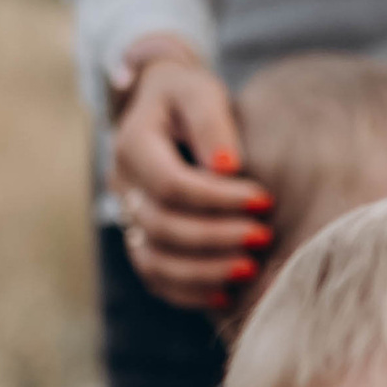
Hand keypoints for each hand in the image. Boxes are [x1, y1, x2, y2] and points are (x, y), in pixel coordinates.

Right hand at [110, 35, 273, 312]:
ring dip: (205, 271)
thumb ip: (211, 122)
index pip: (171, 185)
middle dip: (216, 237)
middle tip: (264, 235)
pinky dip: (189, 292)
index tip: (264, 199)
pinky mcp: (140, 238)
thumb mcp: (200, 91)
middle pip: (162, 226)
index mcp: (132, 146)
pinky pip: (155, 278)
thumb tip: (227, 168)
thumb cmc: (188, 97)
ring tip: (251, 268)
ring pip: (154, 261)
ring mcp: (127, 216)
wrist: (165, 108)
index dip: (218, 199)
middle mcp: (122, 186)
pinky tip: (227, 295)